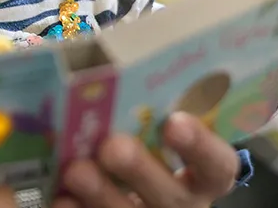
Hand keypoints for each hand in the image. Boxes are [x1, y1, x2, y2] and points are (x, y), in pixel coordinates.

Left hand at [55, 113, 240, 207]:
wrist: (145, 193)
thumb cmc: (154, 152)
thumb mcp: (165, 137)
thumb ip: (152, 121)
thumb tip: (112, 82)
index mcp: (205, 177)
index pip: (217, 164)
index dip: (199, 146)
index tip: (175, 122)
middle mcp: (184, 204)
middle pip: (171, 194)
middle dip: (140, 169)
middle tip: (112, 146)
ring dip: (102, 192)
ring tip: (76, 170)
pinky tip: (59, 198)